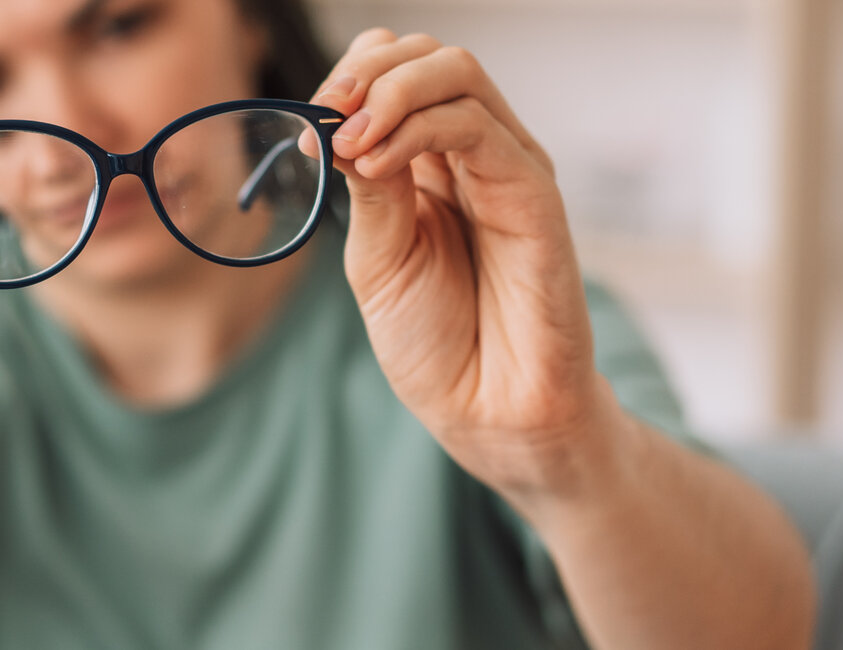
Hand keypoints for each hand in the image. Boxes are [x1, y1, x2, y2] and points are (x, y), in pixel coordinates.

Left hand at [311, 30, 634, 503]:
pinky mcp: (534, 190)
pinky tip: (376, 161)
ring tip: (348, 140)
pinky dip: (416, 127)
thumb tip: (341, 122)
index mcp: (431, 166)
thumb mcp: (378, 259)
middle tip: (325, 114)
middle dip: (364, 70)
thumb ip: (368, 189)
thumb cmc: (439, 345)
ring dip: (387, 91)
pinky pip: (477, 126)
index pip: (394, 74)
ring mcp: (506, 167)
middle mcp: (473, 155)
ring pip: (456, 71)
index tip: (308, 124)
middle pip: (428, 56)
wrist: (489, 413)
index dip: (348, 79)